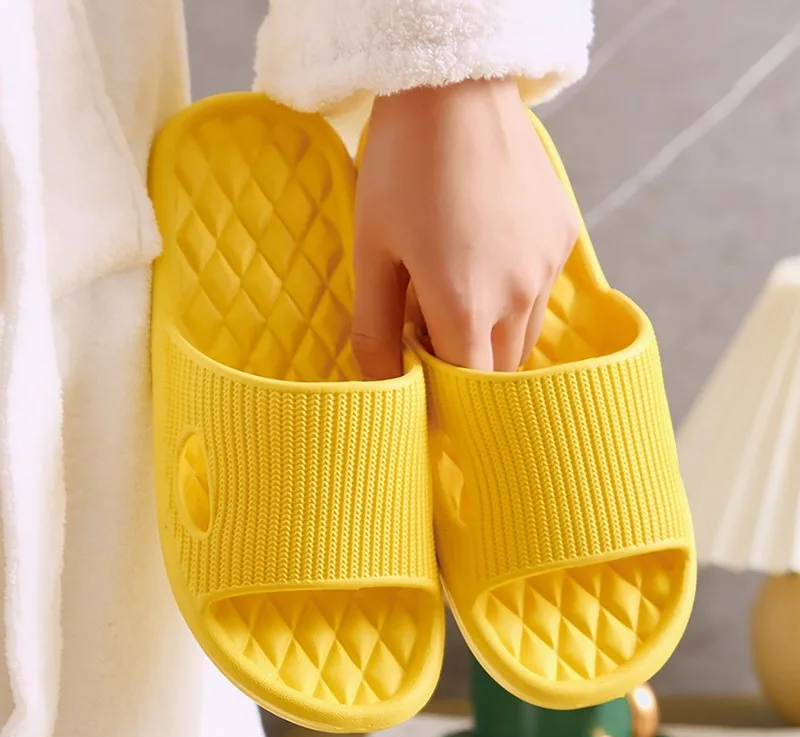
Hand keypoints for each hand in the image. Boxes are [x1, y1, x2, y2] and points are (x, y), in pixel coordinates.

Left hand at [352, 78, 579, 378]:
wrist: (454, 89)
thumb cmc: (401, 168)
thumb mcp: (372, 250)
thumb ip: (375, 330)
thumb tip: (381, 389)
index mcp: (465, 303)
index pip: (469, 386)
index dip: (447, 394)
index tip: (425, 378)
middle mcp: (518, 293)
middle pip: (501, 369)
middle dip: (467, 364)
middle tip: (429, 327)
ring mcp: (547, 263)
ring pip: (525, 335)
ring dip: (493, 334)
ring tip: (456, 288)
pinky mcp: (563, 235)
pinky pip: (542, 290)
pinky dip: (515, 295)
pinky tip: (486, 255)